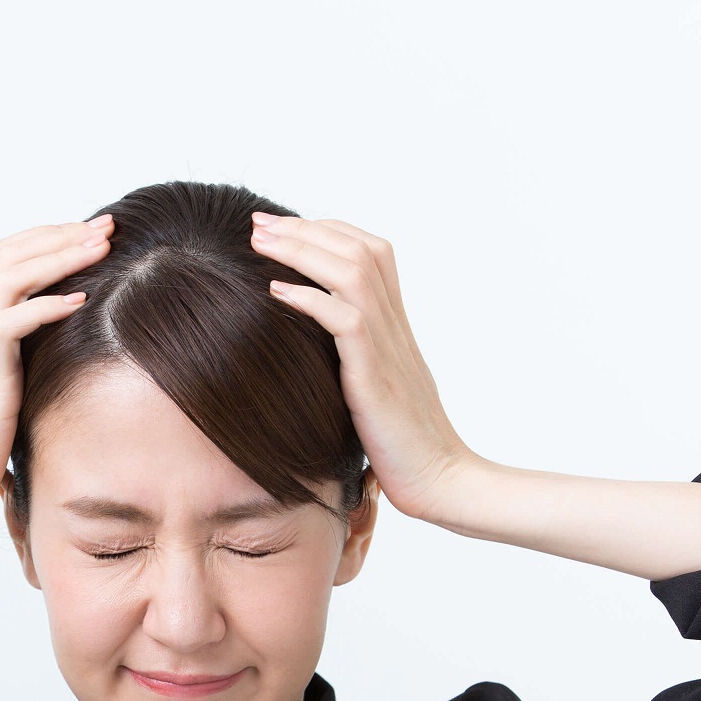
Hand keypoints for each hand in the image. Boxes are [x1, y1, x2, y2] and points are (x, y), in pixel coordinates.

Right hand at [0, 213, 115, 533]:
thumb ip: (29, 376)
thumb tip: (68, 370)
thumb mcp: (10, 405)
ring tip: (99, 245)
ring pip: (7, 276)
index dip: (45, 241)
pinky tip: (81, 300)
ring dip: (57, 256)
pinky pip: (10, 323)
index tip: (89, 235)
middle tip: (105, 224)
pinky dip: (46, 306)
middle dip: (57, 234)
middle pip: (4, 254)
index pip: (4, 264)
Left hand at [250, 212, 479, 521]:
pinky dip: (309, 299)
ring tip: (259, 241)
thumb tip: (320, 352)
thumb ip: (357, 360)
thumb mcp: (379, 390)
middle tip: (259, 221)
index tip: (284, 227)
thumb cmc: (406, 446)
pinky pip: (344, 320)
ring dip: (302, 250)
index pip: (371, 252)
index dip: (329, 230)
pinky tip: (275, 291)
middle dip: (306, 228)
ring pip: (352, 271)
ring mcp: (388, 347)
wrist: (442, 480)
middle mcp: (396, 326)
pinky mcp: (375, 375)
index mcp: (398, 326)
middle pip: (359, 249)